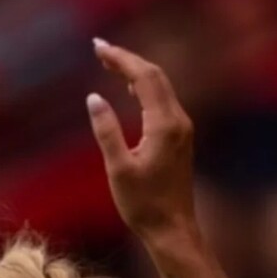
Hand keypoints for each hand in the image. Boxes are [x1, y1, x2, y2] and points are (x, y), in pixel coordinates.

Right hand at [87, 39, 195, 242]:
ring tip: (110, 64)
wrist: (173, 230)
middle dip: (127, 59)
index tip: (98, 47)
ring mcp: (182, 129)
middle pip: (155, 75)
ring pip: (161, 86)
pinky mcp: (180, 138)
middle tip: (100, 49)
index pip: (143, 77)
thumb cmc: (145, 206)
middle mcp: (178, 121)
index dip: (120, 58)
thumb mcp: (119, 170)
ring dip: (136, 72)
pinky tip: (130, 90)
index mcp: (164, 125)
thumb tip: (94, 98)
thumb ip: (106, 131)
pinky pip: (163, 101)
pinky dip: (145, 88)